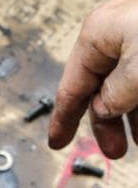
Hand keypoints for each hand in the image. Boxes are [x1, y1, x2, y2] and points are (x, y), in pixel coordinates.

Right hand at [50, 0, 137, 158]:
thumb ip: (114, 96)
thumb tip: (105, 107)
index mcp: (99, 36)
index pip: (72, 87)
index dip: (64, 119)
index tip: (57, 142)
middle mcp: (119, 36)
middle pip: (103, 89)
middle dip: (109, 123)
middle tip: (114, 151)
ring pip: (132, 87)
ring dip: (137, 117)